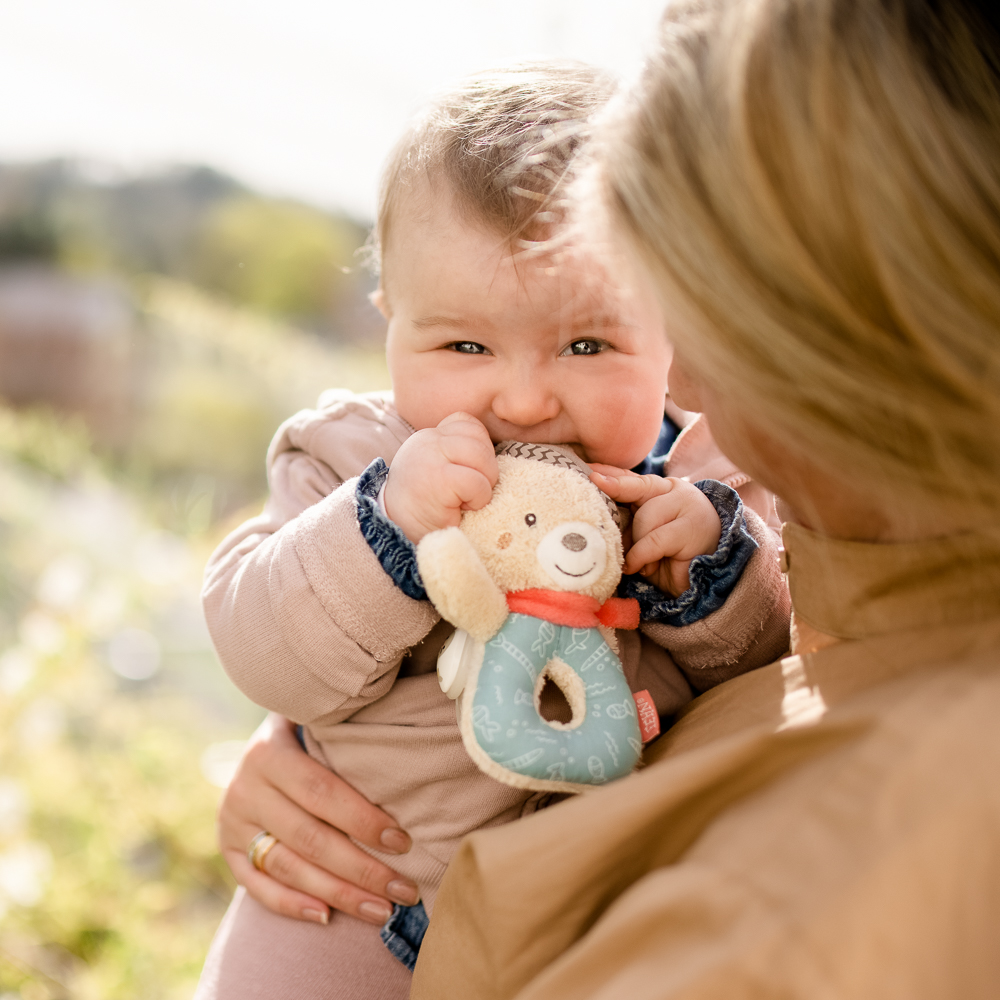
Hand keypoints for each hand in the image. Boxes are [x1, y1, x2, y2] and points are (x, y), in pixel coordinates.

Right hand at [218, 714, 420, 925]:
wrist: (257, 745)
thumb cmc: (307, 732)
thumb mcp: (317, 720)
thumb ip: (346, 733)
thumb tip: (404, 747)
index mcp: (269, 753)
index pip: (321, 792)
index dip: (362, 820)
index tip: (403, 842)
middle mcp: (246, 789)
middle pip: (309, 838)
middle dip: (361, 869)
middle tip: (404, 890)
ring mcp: (232, 824)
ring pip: (288, 868)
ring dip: (338, 895)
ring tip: (381, 910)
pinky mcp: (228, 851)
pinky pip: (258, 887)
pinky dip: (293, 905)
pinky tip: (328, 918)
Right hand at [384, 412, 498, 542]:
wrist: (395, 530)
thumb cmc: (423, 505)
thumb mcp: (436, 468)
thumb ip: (456, 453)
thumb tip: (493, 454)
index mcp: (429, 436)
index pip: (467, 422)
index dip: (480, 447)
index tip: (470, 473)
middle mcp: (428, 440)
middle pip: (478, 437)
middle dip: (487, 467)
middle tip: (473, 491)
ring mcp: (432, 456)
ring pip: (481, 456)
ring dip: (484, 483)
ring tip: (468, 499)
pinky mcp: (439, 479)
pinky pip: (477, 482)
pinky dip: (479, 498)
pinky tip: (462, 508)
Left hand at [590, 466, 720, 595]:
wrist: (700, 579)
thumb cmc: (666, 557)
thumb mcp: (642, 534)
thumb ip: (627, 519)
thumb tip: (593, 513)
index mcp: (662, 489)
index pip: (633, 478)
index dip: (610, 475)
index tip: (588, 472)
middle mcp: (676, 491)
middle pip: (637, 490)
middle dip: (618, 505)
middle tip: (605, 524)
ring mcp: (688, 506)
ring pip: (645, 516)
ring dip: (636, 544)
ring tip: (640, 563)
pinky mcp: (691, 529)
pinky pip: (653, 540)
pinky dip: (642, 556)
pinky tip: (642, 567)